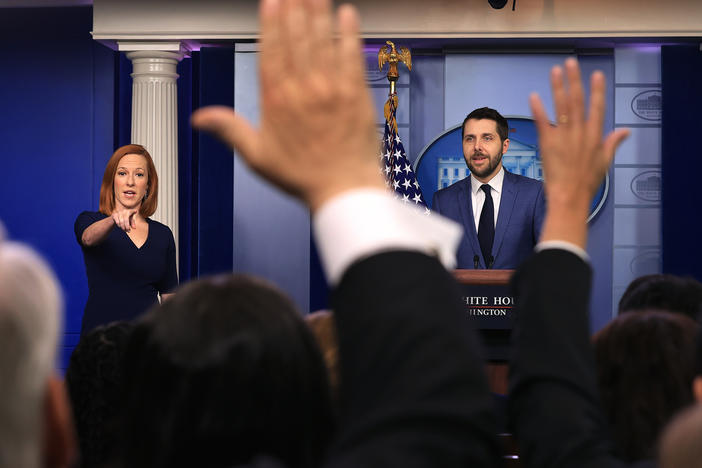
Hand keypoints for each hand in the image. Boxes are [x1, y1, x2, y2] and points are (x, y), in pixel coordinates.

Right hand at [112, 208, 137, 232]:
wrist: (116, 217)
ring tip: (125, 230)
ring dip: (123, 227)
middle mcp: (124, 211)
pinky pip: (117, 222)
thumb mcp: (130, 221)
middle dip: (127, 227)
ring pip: (121, 222)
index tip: (136, 211)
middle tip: (129, 231)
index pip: (132, 211)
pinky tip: (120, 226)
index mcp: (129, 211)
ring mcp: (119, 212)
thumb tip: (134, 228)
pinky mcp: (114, 215)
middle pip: (126, 220)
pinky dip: (119, 225)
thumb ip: (133, 224)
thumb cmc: (126, 219)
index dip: (133, 211)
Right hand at [191, 0, 383, 211]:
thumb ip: (229, 130)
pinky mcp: (355, 94)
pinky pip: (352, 56)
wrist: (342, 189)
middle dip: (294, 8)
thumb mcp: (257, 156)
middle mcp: (303, 89)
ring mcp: (331, 89)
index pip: (271, 52)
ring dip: (318, 13)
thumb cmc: (302, 176)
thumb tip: (199, 119)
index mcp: (277, 101)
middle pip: (296, 39)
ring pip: (322, 42)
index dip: (272, 23)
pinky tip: (347, 14)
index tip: (272, 1)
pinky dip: (349, 34)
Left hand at [531, 58, 628, 246]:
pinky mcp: (548, 144)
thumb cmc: (587, 182)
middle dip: (574, 80)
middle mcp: (580, 133)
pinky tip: (534, 95)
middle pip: (577, 101)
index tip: (595, 74)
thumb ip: (613, 142)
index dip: (597, 90)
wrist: (570, 198)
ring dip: (557, 87)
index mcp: (595, 137)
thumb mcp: (604, 161)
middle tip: (571, 62)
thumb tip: (626, 131)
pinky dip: (538, 108)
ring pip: (561, 107)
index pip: (597, 108)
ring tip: (555, 71)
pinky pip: (543, 122)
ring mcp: (564, 138)